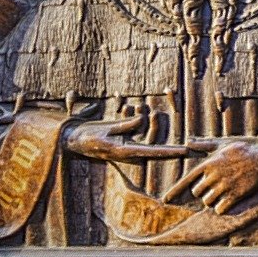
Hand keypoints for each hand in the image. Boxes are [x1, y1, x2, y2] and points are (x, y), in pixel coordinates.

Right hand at [64, 112, 197, 163]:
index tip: (185, 150)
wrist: (71, 139)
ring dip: (139, 116)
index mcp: (126, 151)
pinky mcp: (122, 137)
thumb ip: (125, 125)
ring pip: (142, 128)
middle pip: (151, 137)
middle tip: (150, 110)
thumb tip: (142, 119)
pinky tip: (123, 105)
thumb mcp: (105, 129)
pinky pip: (133, 126)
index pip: (154, 151)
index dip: (171, 151)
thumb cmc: (86, 136)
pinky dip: (130, 115)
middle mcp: (130, 149)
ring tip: (129, 105)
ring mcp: (126, 143)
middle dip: (153, 122)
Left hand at [163, 137, 257, 213]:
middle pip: (197, 192)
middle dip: (203, 192)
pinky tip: (227, 203)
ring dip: (212, 200)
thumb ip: (205, 144)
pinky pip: (220, 208)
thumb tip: (188, 142)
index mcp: (209, 163)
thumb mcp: (224, 143)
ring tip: (222, 193)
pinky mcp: (235, 194)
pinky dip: (221, 208)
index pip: (186, 180)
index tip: (165, 200)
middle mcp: (214, 175)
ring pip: (208, 201)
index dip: (174, 191)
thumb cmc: (244, 149)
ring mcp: (224, 186)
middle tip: (214, 187)